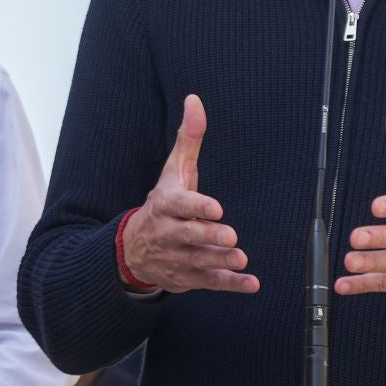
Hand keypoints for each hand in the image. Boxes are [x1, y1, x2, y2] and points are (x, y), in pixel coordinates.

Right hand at [121, 95, 258, 293]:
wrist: (134, 249)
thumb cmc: (164, 203)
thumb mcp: (173, 170)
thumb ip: (188, 137)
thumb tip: (195, 100)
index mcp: (165, 205)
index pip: (179, 205)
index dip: (197, 206)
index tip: (216, 208)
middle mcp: (169, 233)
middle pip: (189, 236)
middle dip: (208, 237)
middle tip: (230, 236)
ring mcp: (178, 258)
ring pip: (200, 261)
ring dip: (221, 262)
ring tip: (242, 260)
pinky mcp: (188, 278)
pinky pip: (211, 282)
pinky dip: (231, 285)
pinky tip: (251, 283)